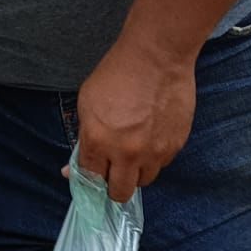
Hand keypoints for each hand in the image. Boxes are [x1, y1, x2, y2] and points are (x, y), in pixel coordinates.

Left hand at [76, 33, 196, 202]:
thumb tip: (76, 166)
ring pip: (144, 181)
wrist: (157, 58)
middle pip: (120, 192)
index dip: (89, 177)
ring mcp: (154, 153)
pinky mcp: (174, 147)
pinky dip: (154, 157)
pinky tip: (151, 136)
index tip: (92, 174)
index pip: (90, 178)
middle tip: (113, 173)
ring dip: (136, 172)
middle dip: (113, 186)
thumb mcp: (88, 103)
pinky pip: (162, 164)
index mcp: (98, 140)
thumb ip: (85, 136)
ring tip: (135, 150)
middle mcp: (126, 154)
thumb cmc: (117, 74)